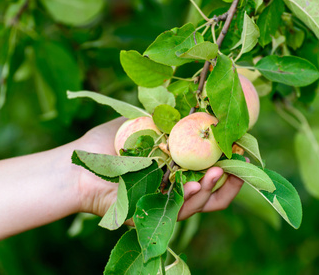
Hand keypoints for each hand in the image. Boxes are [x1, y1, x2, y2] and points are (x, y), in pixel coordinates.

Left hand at [75, 118, 243, 220]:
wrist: (77, 164)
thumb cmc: (108, 143)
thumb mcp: (142, 123)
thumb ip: (168, 117)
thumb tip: (199, 101)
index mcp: (176, 167)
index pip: (209, 168)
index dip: (228, 162)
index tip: (240, 149)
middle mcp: (174, 187)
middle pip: (211, 190)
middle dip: (229, 181)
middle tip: (239, 167)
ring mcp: (164, 202)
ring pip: (199, 202)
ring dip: (212, 188)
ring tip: (218, 173)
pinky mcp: (151, 216)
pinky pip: (177, 211)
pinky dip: (190, 199)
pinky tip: (196, 184)